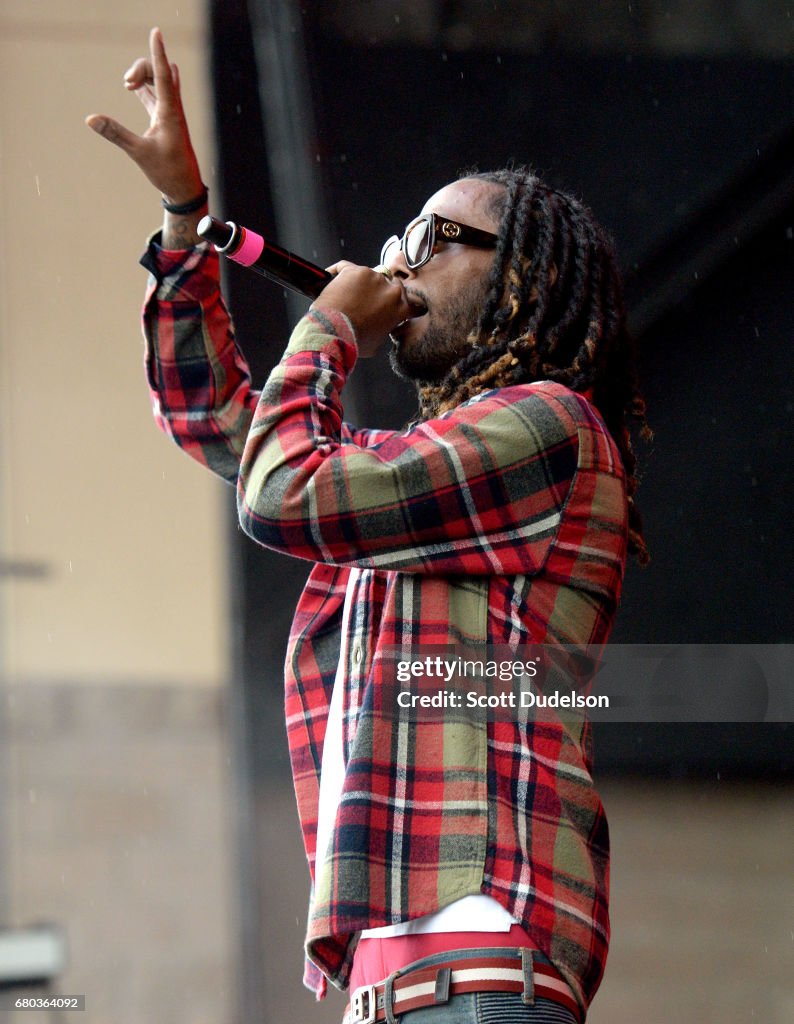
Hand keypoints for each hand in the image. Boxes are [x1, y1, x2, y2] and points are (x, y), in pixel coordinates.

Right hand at [85, 27, 202, 203]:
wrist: (185, 188)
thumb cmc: (167, 171)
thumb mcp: (138, 152)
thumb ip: (115, 133)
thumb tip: (90, 118)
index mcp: (170, 112)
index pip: (163, 75)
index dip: (158, 53)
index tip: (156, 32)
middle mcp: (172, 108)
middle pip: (161, 72)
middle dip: (142, 67)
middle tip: (126, 84)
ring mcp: (169, 113)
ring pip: (159, 82)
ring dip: (143, 76)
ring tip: (127, 85)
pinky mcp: (165, 120)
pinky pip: (155, 95)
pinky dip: (144, 87)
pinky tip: (133, 86)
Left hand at [313, 262, 424, 357]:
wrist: (334, 332)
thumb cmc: (354, 341)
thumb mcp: (377, 344)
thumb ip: (384, 330)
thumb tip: (380, 327)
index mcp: (400, 308)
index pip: (412, 303)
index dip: (405, 304)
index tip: (399, 305)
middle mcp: (391, 289)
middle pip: (391, 284)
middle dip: (381, 290)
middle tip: (367, 299)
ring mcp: (373, 276)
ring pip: (369, 275)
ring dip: (360, 282)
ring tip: (345, 295)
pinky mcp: (354, 270)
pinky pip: (344, 267)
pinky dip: (337, 273)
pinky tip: (330, 279)